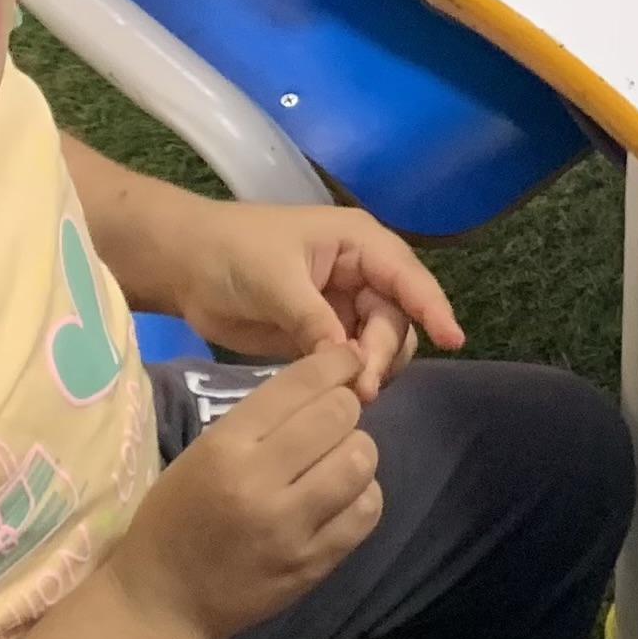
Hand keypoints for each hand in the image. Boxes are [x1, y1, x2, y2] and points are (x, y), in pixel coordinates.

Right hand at [104, 348, 382, 638]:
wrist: (162, 602)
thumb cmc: (175, 518)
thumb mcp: (201, 454)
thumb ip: (261, 420)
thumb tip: (327, 380)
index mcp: (224, 448)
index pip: (299, 385)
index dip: (334, 362)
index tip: (346, 358)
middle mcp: (260, 483)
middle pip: (339, 415)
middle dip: (344, 406)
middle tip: (334, 418)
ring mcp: (291, 528)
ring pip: (361, 459)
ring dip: (357, 449)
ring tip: (338, 457)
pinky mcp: (313, 564)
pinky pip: (366, 510)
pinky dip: (363, 493)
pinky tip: (343, 495)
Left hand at [160, 201, 464, 397]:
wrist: (184, 266)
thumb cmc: (232, 253)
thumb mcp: (275, 280)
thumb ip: (315, 320)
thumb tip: (349, 363)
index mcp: (358, 243)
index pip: (407, 276)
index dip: (433, 307)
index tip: (454, 340)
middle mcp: (360, 272)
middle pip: (396, 318)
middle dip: (385, 352)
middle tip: (362, 387)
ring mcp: (342, 304)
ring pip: (379, 343)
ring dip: (372, 369)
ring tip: (351, 395)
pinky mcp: (322, 334)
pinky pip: (352, 358)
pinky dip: (351, 377)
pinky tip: (340, 394)